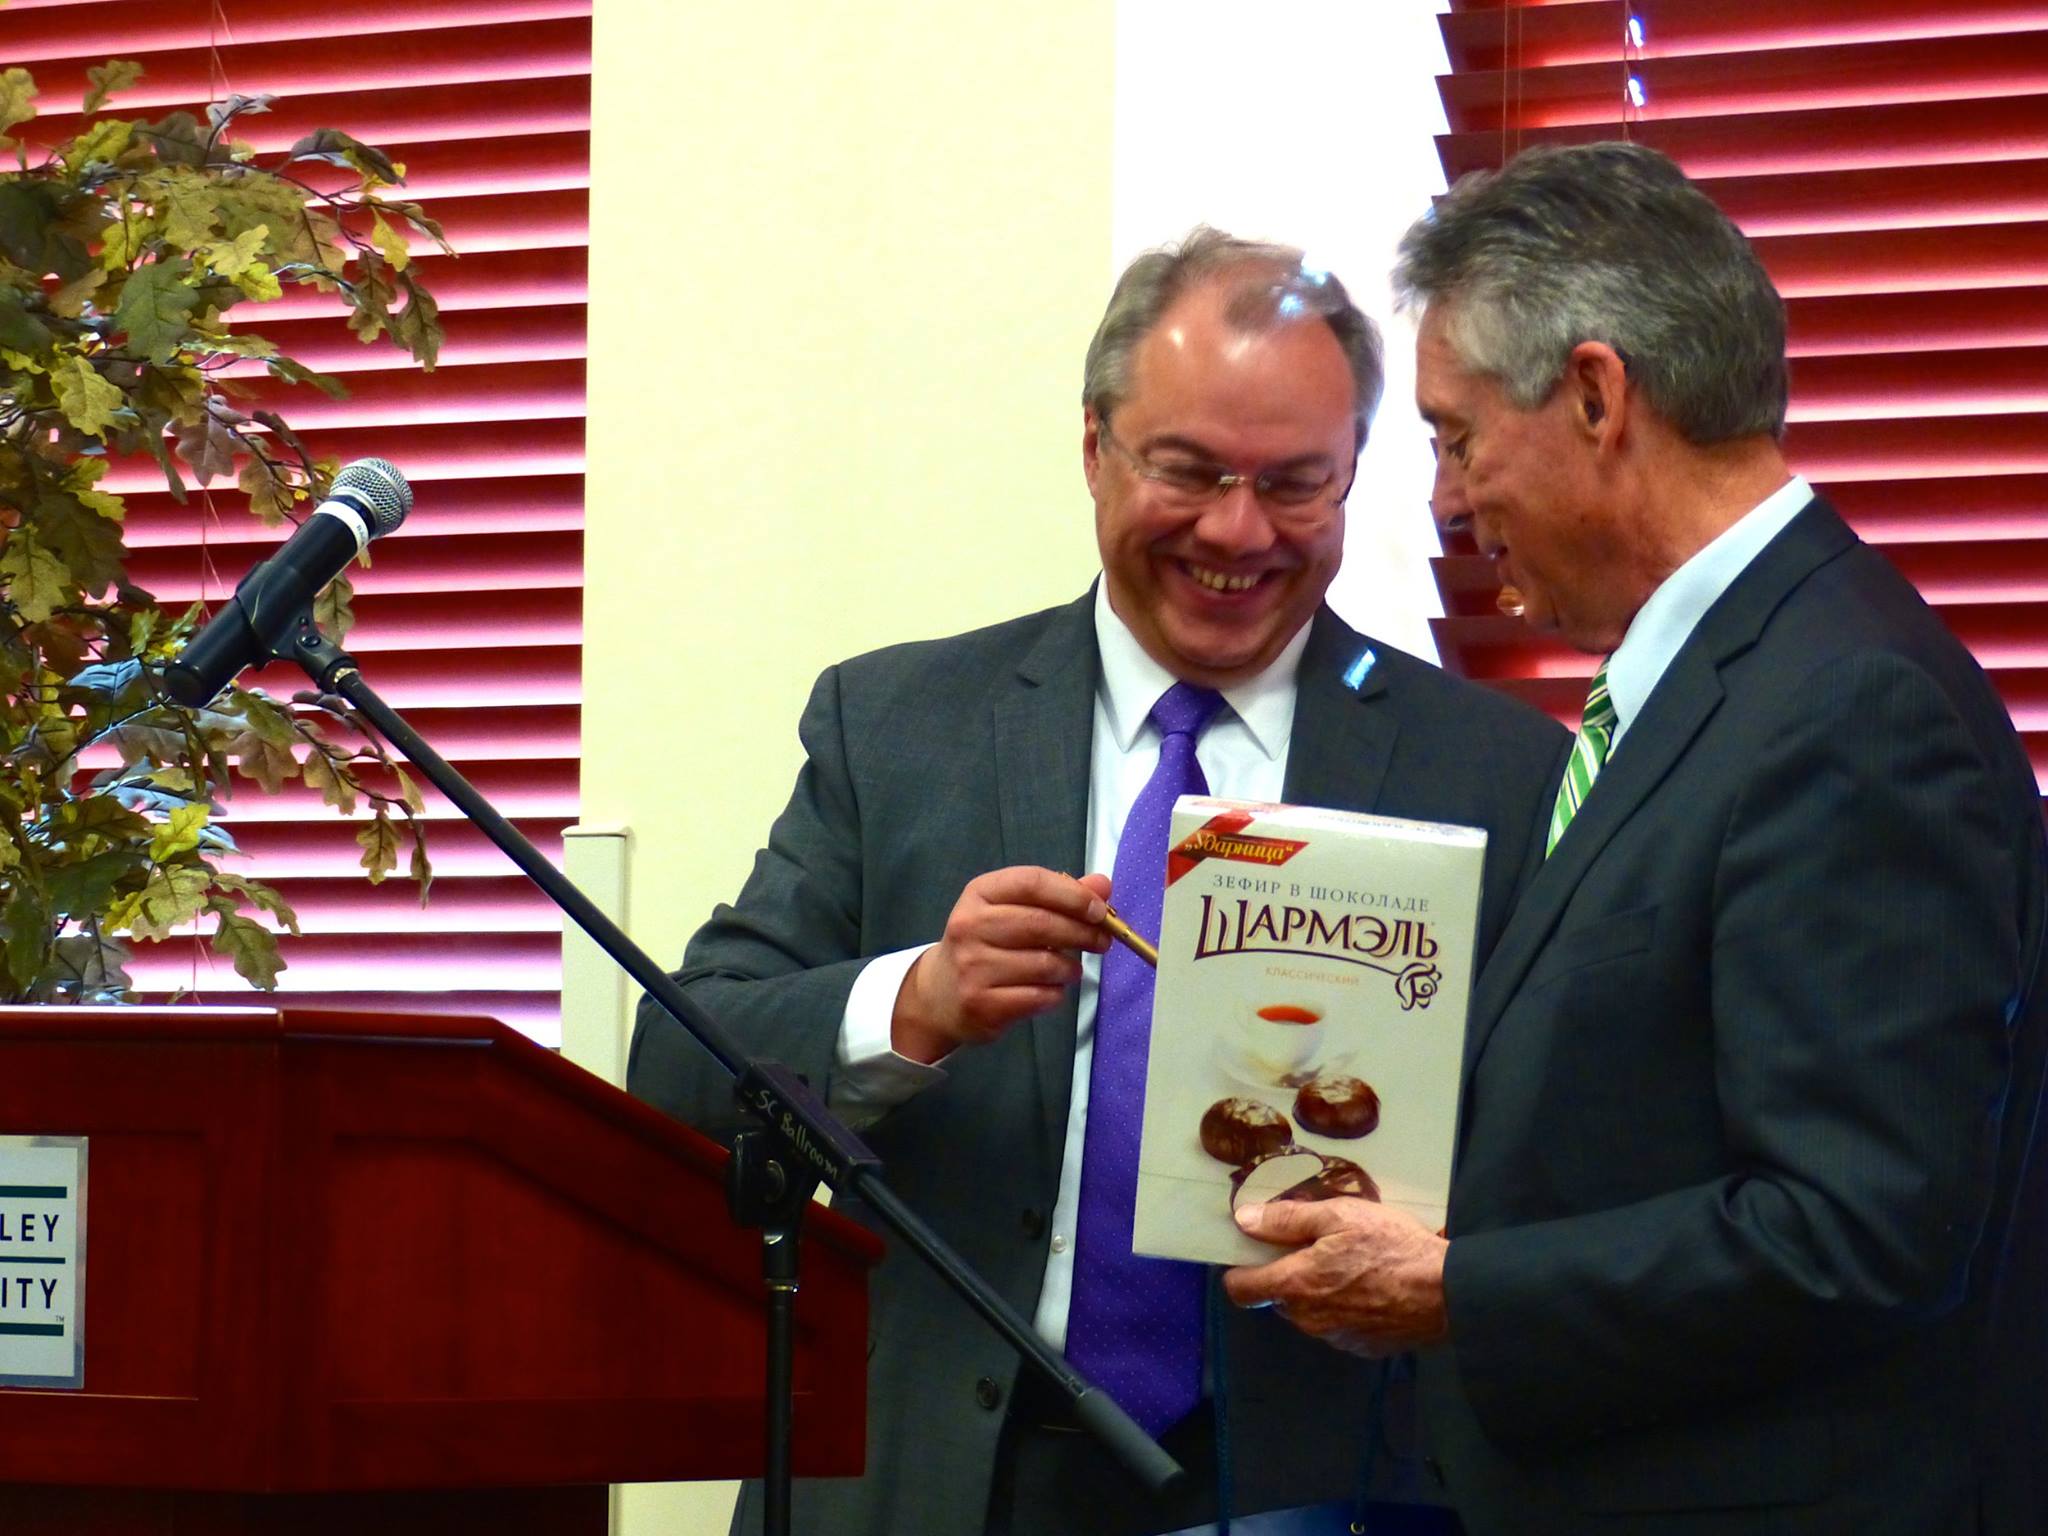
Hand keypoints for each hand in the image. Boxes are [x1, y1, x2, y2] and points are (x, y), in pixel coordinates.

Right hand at [891, 867, 1112, 1061]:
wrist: (940, 993)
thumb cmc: (985, 943)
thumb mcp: (1012, 909)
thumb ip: (1058, 895)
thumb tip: (1102, 885)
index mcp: (979, 893)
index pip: (1032, 882)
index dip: (1073, 894)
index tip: (1099, 910)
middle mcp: (969, 926)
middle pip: (1041, 924)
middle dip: (1083, 933)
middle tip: (1102, 941)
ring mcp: (972, 967)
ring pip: (1045, 965)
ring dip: (1070, 968)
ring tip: (1071, 969)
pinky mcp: (982, 1004)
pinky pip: (1039, 997)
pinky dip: (1055, 994)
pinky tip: (1050, 989)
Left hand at [1222, 1197, 1450, 1357]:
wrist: (1447, 1294)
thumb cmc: (1391, 1248)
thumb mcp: (1339, 1216)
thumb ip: (1287, 1220)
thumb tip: (1243, 1220)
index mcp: (1295, 1286)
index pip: (1241, 1290)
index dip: (1240, 1270)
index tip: (1253, 1251)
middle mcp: (1308, 1319)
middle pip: (1278, 1297)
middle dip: (1288, 1273)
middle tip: (1317, 1245)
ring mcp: (1334, 1337)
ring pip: (1308, 1311)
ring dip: (1317, 1290)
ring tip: (1350, 1262)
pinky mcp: (1360, 1347)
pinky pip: (1337, 1324)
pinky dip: (1343, 1307)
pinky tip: (1370, 1286)